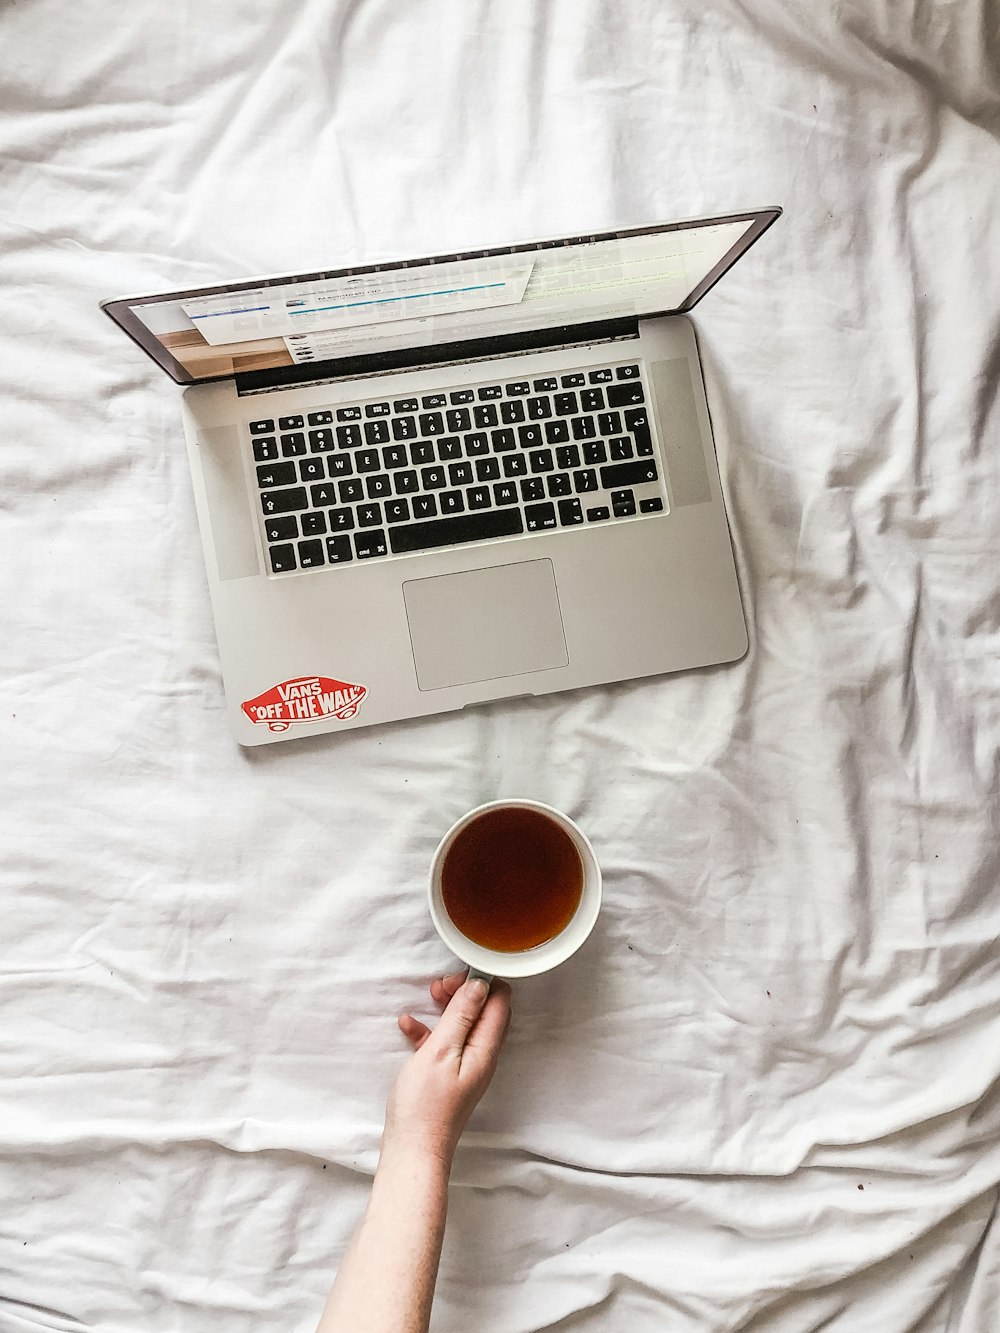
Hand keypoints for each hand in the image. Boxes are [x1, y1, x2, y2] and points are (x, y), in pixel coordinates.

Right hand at [384, 972, 512, 1167]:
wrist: (413, 1150)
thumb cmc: (425, 1106)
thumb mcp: (441, 1051)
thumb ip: (461, 1016)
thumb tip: (480, 985)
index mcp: (486, 1049)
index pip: (500, 1002)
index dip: (483, 982)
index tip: (458, 975)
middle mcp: (482, 1056)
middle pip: (483, 1010)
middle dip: (464, 991)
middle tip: (440, 986)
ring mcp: (466, 1065)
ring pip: (464, 1023)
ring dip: (447, 1006)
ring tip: (427, 997)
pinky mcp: (448, 1074)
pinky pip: (445, 1042)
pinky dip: (430, 1029)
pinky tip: (409, 1026)